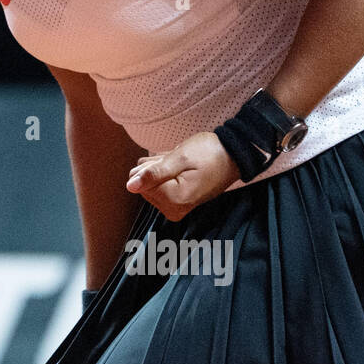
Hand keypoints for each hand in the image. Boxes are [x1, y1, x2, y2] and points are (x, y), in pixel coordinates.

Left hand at [125, 131, 240, 221]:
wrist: (234, 155)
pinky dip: (166, 173)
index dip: (154, 166)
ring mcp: (177, 208)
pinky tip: (181, 167)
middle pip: (145, 185)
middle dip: (156, 168)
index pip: (141, 183)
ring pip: (151, 184)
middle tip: (178, 161)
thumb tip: (130, 186)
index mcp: (174, 201)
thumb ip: (154, 173)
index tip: (173, 161)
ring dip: (161, 169)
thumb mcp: (180, 158)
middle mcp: (174, 210)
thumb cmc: (209, 153)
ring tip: (182, 164)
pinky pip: (161, 186)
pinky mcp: (179, 203)